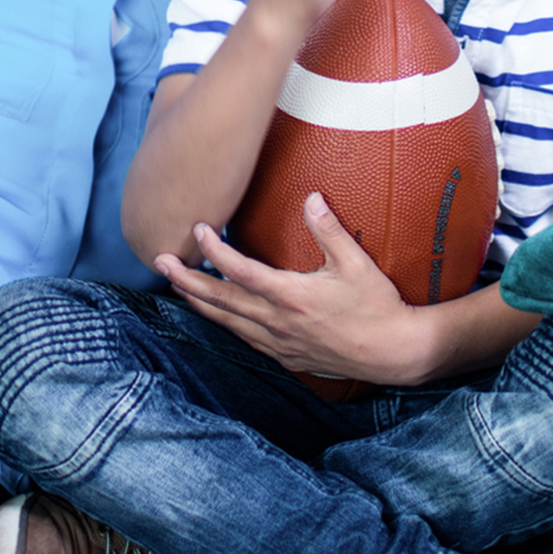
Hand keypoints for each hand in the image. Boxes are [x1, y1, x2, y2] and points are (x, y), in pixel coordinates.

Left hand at [155, 194, 433, 389]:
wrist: (393, 353)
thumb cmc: (377, 307)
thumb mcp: (356, 264)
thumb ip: (329, 229)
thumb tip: (311, 197)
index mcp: (291, 296)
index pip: (240, 270)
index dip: (214, 250)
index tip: (198, 229)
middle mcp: (277, 322)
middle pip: (220, 299)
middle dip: (186, 279)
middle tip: (160, 260)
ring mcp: (278, 342)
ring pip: (226, 321)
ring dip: (198, 301)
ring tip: (177, 285)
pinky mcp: (284, 355)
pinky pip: (243, 337)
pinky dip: (223, 322)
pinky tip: (215, 313)